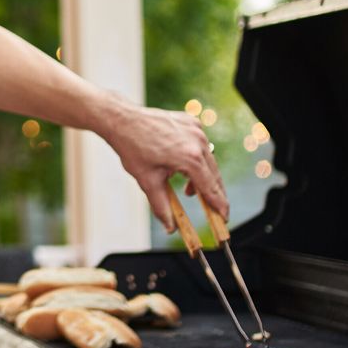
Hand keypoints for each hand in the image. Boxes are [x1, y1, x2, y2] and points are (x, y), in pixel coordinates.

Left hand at [100, 99, 228, 230]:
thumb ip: (161, 207)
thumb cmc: (133, 148)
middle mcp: (198, 141)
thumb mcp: (148, 181)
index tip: (224, 218)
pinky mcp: (191, 122)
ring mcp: (196, 129)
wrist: (122, 120)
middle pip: (214, 174)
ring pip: (208, 159)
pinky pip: (200, 144)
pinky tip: (181, 166)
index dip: (219, 205)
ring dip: (202, 176)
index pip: (211, 187)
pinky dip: (196, 158)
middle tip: (214, 210)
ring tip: (189, 190)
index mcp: (190, 158)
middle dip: (213, 193)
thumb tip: (170, 227)